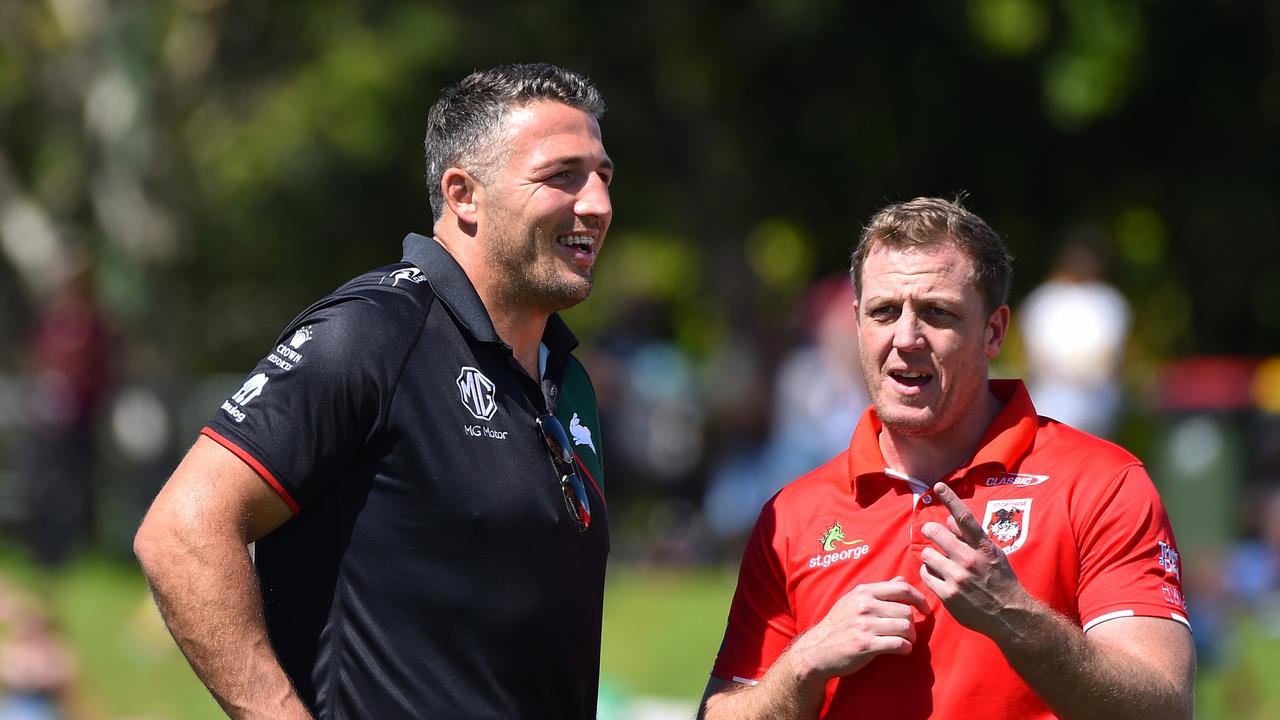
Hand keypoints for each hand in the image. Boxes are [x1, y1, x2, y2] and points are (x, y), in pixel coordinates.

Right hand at [789, 576, 927, 681]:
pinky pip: (898, 644)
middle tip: (910, 633)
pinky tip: (902, 650)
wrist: (817, 650)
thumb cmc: (838, 626)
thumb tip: (902, 580)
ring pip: (905, 627)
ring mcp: (865, 625)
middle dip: (913, 624)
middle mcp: (865, 605)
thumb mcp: (853, 601)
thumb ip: (878, 591)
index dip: (919, 598)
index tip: (925, 609)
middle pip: (906, 610)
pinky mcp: (866, 644)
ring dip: (911, 637)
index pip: (902, 588)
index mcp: (863, 592)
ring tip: (906, 642)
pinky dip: (905, 649)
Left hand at [919, 482, 1033, 639]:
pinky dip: (929, 573)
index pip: (964, 518)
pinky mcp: (948, 595)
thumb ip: (970, 537)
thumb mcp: (992, 555)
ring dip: (930, 556)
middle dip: (930, 531)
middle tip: (931, 533)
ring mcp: (958, 578)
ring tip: (940, 562)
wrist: (1010, 615)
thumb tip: (950, 517)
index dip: (950, 499)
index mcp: (983, 547)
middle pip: (935, 532)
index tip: (938, 486)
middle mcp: (970, 560)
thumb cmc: (1001, 581)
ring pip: (927, 554)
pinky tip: (939, 577)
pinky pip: (925, 575)